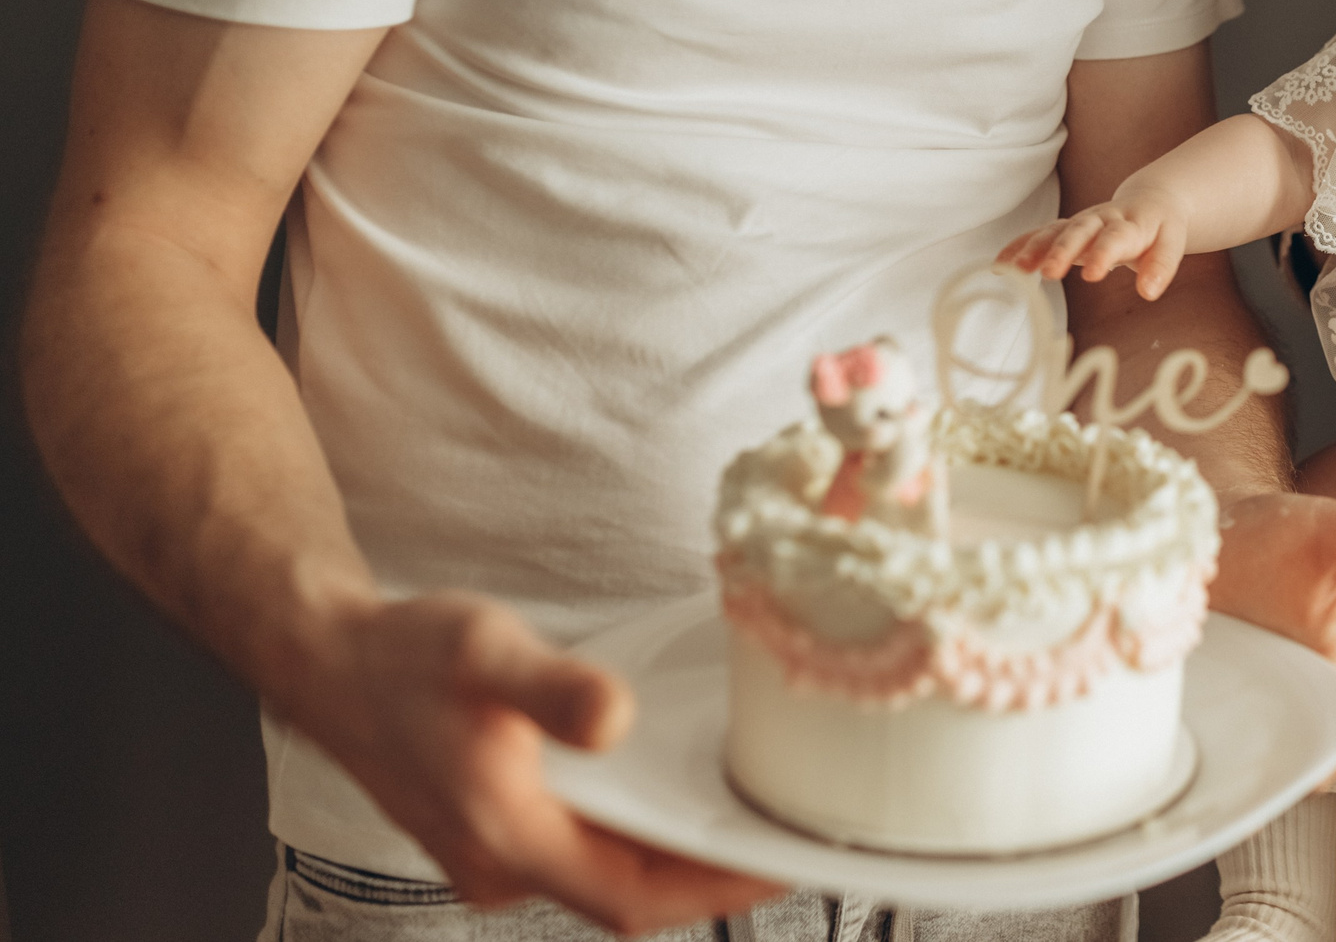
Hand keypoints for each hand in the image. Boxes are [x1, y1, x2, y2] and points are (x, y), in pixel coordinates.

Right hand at [286, 592, 781, 932]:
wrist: (334, 663)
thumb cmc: (406, 657)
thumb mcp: (485, 650)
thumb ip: (554, 687)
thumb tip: (612, 719)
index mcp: (506, 838)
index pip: (633, 898)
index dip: (714, 889)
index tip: (781, 864)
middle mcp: (502, 865)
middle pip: (631, 897)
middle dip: (712, 876)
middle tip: (788, 838)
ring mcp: (497, 856)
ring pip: (609, 877)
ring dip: (677, 858)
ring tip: (752, 820)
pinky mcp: (497, 833)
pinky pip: (586, 852)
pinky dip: (638, 836)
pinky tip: (676, 797)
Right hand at [998, 185, 1189, 300]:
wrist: (1150, 202)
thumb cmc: (1160, 228)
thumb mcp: (1171, 244)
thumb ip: (1161, 267)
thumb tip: (1148, 293)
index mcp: (1129, 223)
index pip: (1115, 238)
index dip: (1103, 254)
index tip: (1093, 275)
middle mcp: (1100, 219)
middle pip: (1079, 231)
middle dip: (1062, 250)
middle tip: (1048, 273)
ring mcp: (1080, 223)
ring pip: (1054, 231)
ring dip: (1034, 248)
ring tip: (1015, 270)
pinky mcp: (1066, 229)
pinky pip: (1040, 234)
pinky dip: (1020, 246)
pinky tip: (1000, 264)